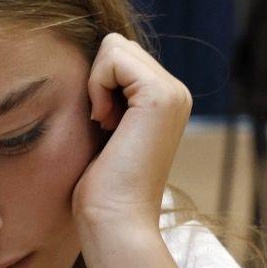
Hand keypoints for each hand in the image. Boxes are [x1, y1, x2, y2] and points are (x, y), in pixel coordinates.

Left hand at [73, 33, 191, 236]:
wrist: (115, 222)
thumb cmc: (101, 189)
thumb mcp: (105, 130)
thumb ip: (109, 95)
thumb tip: (90, 61)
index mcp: (166, 100)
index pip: (119, 56)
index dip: (97, 85)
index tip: (102, 127)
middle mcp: (176, 92)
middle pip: (116, 45)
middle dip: (97, 80)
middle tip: (103, 126)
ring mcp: (173, 92)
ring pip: (114, 46)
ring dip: (96, 83)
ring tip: (106, 126)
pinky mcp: (160, 95)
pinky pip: (112, 57)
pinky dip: (96, 86)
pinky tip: (105, 122)